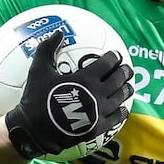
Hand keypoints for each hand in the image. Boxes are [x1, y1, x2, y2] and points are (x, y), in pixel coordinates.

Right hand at [4, 30, 133, 158]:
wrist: (35, 131)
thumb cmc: (36, 99)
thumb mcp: (38, 70)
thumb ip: (48, 49)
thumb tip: (58, 32)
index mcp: (86, 79)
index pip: (107, 64)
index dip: (114, 57)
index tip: (116, 55)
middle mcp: (98, 94)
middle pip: (118, 79)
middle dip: (125, 72)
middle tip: (127, 69)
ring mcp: (100, 112)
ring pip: (120, 98)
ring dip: (126, 90)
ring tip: (128, 86)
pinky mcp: (99, 128)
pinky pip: (116, 118)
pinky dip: (121, 111)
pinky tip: (122, 109)